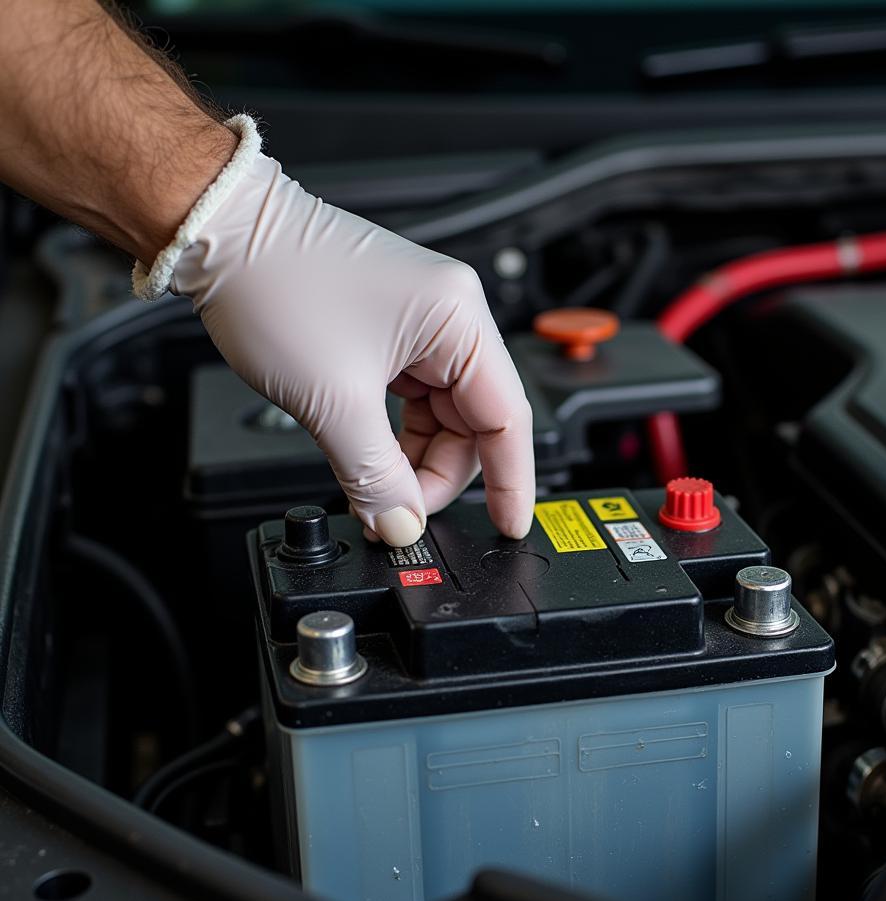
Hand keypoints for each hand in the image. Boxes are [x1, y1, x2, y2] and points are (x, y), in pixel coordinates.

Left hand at [171, 154, 534, 546]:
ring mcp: (418, 324)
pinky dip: (390, 439)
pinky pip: (408, 402)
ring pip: (438, 418)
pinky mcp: (387, 332)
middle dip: (438, 476)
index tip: (508, 525)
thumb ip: (375, 476)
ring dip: (411, 462)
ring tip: (374, 493)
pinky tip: (367, 462)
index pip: (507, 417)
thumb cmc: (272, 282)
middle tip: (401, 515)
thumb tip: (402, 523)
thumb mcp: (334, 402)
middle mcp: (448, 316)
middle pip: (472, 423)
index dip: (511, 480)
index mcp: (457, 318)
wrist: (217, 234)